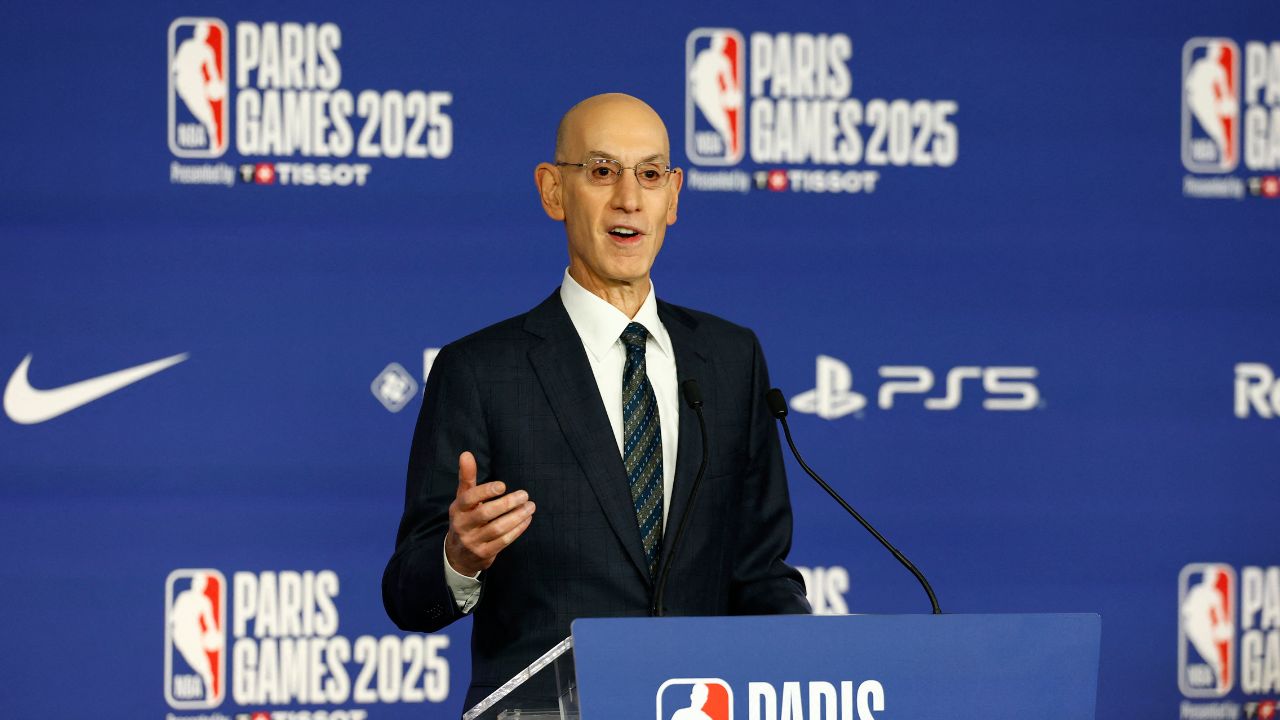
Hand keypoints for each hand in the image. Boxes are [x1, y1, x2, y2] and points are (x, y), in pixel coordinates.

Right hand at [445, 451, 534, 576]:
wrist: (458, 554)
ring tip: (530, 507)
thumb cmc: (465, 518)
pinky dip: (517, 530)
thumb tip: (466, 454)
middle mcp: (462, 525)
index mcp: (458, 509)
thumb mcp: (463, 499)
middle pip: (485, 513)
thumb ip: (467, 477)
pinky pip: (504, 541)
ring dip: (517, 517)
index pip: (469, 498)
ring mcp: (473, 541)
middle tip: (525, 495)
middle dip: (507, 503)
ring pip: (497, 529)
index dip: (485, 491)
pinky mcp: (484, 554)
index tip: (503, 485)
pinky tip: (526, 520)